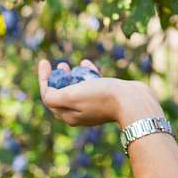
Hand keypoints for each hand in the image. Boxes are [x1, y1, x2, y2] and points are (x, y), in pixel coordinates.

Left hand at [37, 58, 158, 126]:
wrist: (133, 101)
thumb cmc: (102, 97)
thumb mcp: (72, 96)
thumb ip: (54, 97)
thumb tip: (47, 93)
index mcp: (69, 115)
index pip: (48, 97)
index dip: (44, 79)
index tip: (44, 62)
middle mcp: (80, 113)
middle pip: (61, 95)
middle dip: (56, 79)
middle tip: (59, 64)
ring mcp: (94, 107)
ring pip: (77, 90)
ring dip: (72, 76)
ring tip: (70, 65)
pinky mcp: (107, 99)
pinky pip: (93, 86)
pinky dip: (87, 75)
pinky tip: (87, 64)